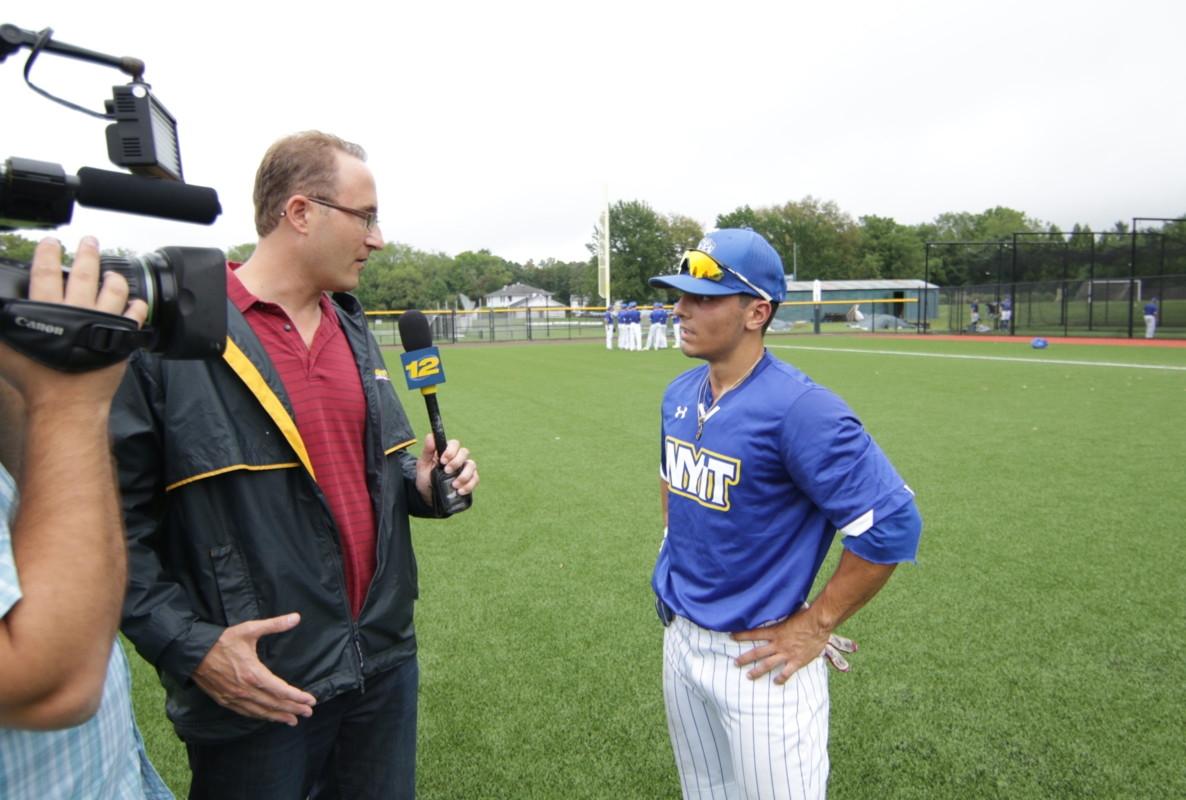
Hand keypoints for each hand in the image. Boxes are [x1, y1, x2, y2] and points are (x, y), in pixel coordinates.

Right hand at [0, 236, 147, 409]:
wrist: (66, 403)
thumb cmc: (35, 380)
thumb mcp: (4, 349)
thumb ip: (0, 325)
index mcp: (47, 309)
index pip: (46, 272)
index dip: (48, 253)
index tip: (52, 242)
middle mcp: (78, 310)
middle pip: (84, 273)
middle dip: (87, 253)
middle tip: (90, 241)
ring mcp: (103, 322)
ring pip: (114, 290)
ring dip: (114, 278)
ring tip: (113, 272)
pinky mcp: (122, 338)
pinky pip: (135, 316)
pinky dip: (137, 306)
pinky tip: (136, 302)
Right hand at [191, 613, 316, 725]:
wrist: (193, 653)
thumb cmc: (223, 641)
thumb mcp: (250, 629)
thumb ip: (275, 625)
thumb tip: (296, 617)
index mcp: (254, 674)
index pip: (281, 690)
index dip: (297, 697)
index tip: (311, 701)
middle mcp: (246, 690)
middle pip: (274, 704)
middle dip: (293, 709)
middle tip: (308, 713)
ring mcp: (235, 698)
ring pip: (261, 711)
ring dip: (279, 716)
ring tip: (293, 720)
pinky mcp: (225, 701)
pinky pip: (247, 713)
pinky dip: (261, 716)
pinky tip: (269, 717)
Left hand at [415, 433, 477, 504]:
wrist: (428, 495)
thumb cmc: (425, 477)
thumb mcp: (423, 464)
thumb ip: (427, 450)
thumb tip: (430, 436)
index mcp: (447, 451)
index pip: (454, 444)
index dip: (451, 451)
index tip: (443, 461)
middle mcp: (458, 458)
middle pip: (465, 453)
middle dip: (456, 462)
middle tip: (447, 471)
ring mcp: (465, 468)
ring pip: (472, 465)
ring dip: (464, 475)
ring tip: (454, 485)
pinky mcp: (470, 480)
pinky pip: (475, 479)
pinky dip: (469, 485)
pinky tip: (460, 491)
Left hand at [732, 606, 856, 683]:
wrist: (818, 624)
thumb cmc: (805, 616)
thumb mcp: (789, 614)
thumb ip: (780, 615)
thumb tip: (774, 605)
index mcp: (775, 632)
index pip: (754, 634)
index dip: (741, 635)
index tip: (731, 636)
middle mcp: (778, 644)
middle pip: (757, 653)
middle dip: (744, 658)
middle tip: (735, 663)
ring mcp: (786, 654)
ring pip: (768, 665)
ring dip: (757, 671)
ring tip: (748, 676)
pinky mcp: (796, 661)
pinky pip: (786, 672)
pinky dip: (781, 678)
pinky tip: (776, 682)